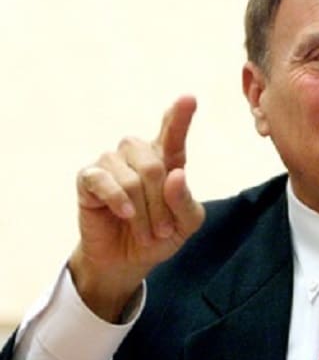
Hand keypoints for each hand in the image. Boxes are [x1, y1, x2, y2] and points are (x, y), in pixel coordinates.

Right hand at [69, 96, 204, 320]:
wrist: (127, 261)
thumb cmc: (159, 235)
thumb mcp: (186, 223)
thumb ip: (185, 200)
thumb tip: (176, 173)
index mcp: (167, 158)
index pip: (173, 132)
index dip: (180, 115)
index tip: (188, 98)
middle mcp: (138, 153)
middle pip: (154, 165)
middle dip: (161, 204)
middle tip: (163, 231)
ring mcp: (111, 163)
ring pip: (132, 178)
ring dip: (143, 212)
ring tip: (146, 233)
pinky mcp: (88, 178)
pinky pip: (103, 181)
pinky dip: (118, 200)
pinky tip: (125, 214)